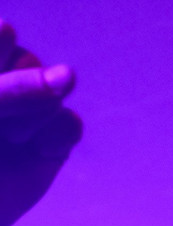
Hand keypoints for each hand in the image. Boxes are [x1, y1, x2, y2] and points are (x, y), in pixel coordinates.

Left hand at [0, 20, 81, 225]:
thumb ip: (14, 89)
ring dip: (31, 117)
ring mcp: (36, 106)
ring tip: (11, 139)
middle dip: (15, 95)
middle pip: (29, 62)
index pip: (2, 35)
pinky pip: (70, 124)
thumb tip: (72, 74)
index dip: (1, 56)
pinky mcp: (58, 136)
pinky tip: (34, 151)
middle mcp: (10, 77)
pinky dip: (53, 140)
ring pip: (54, 90)